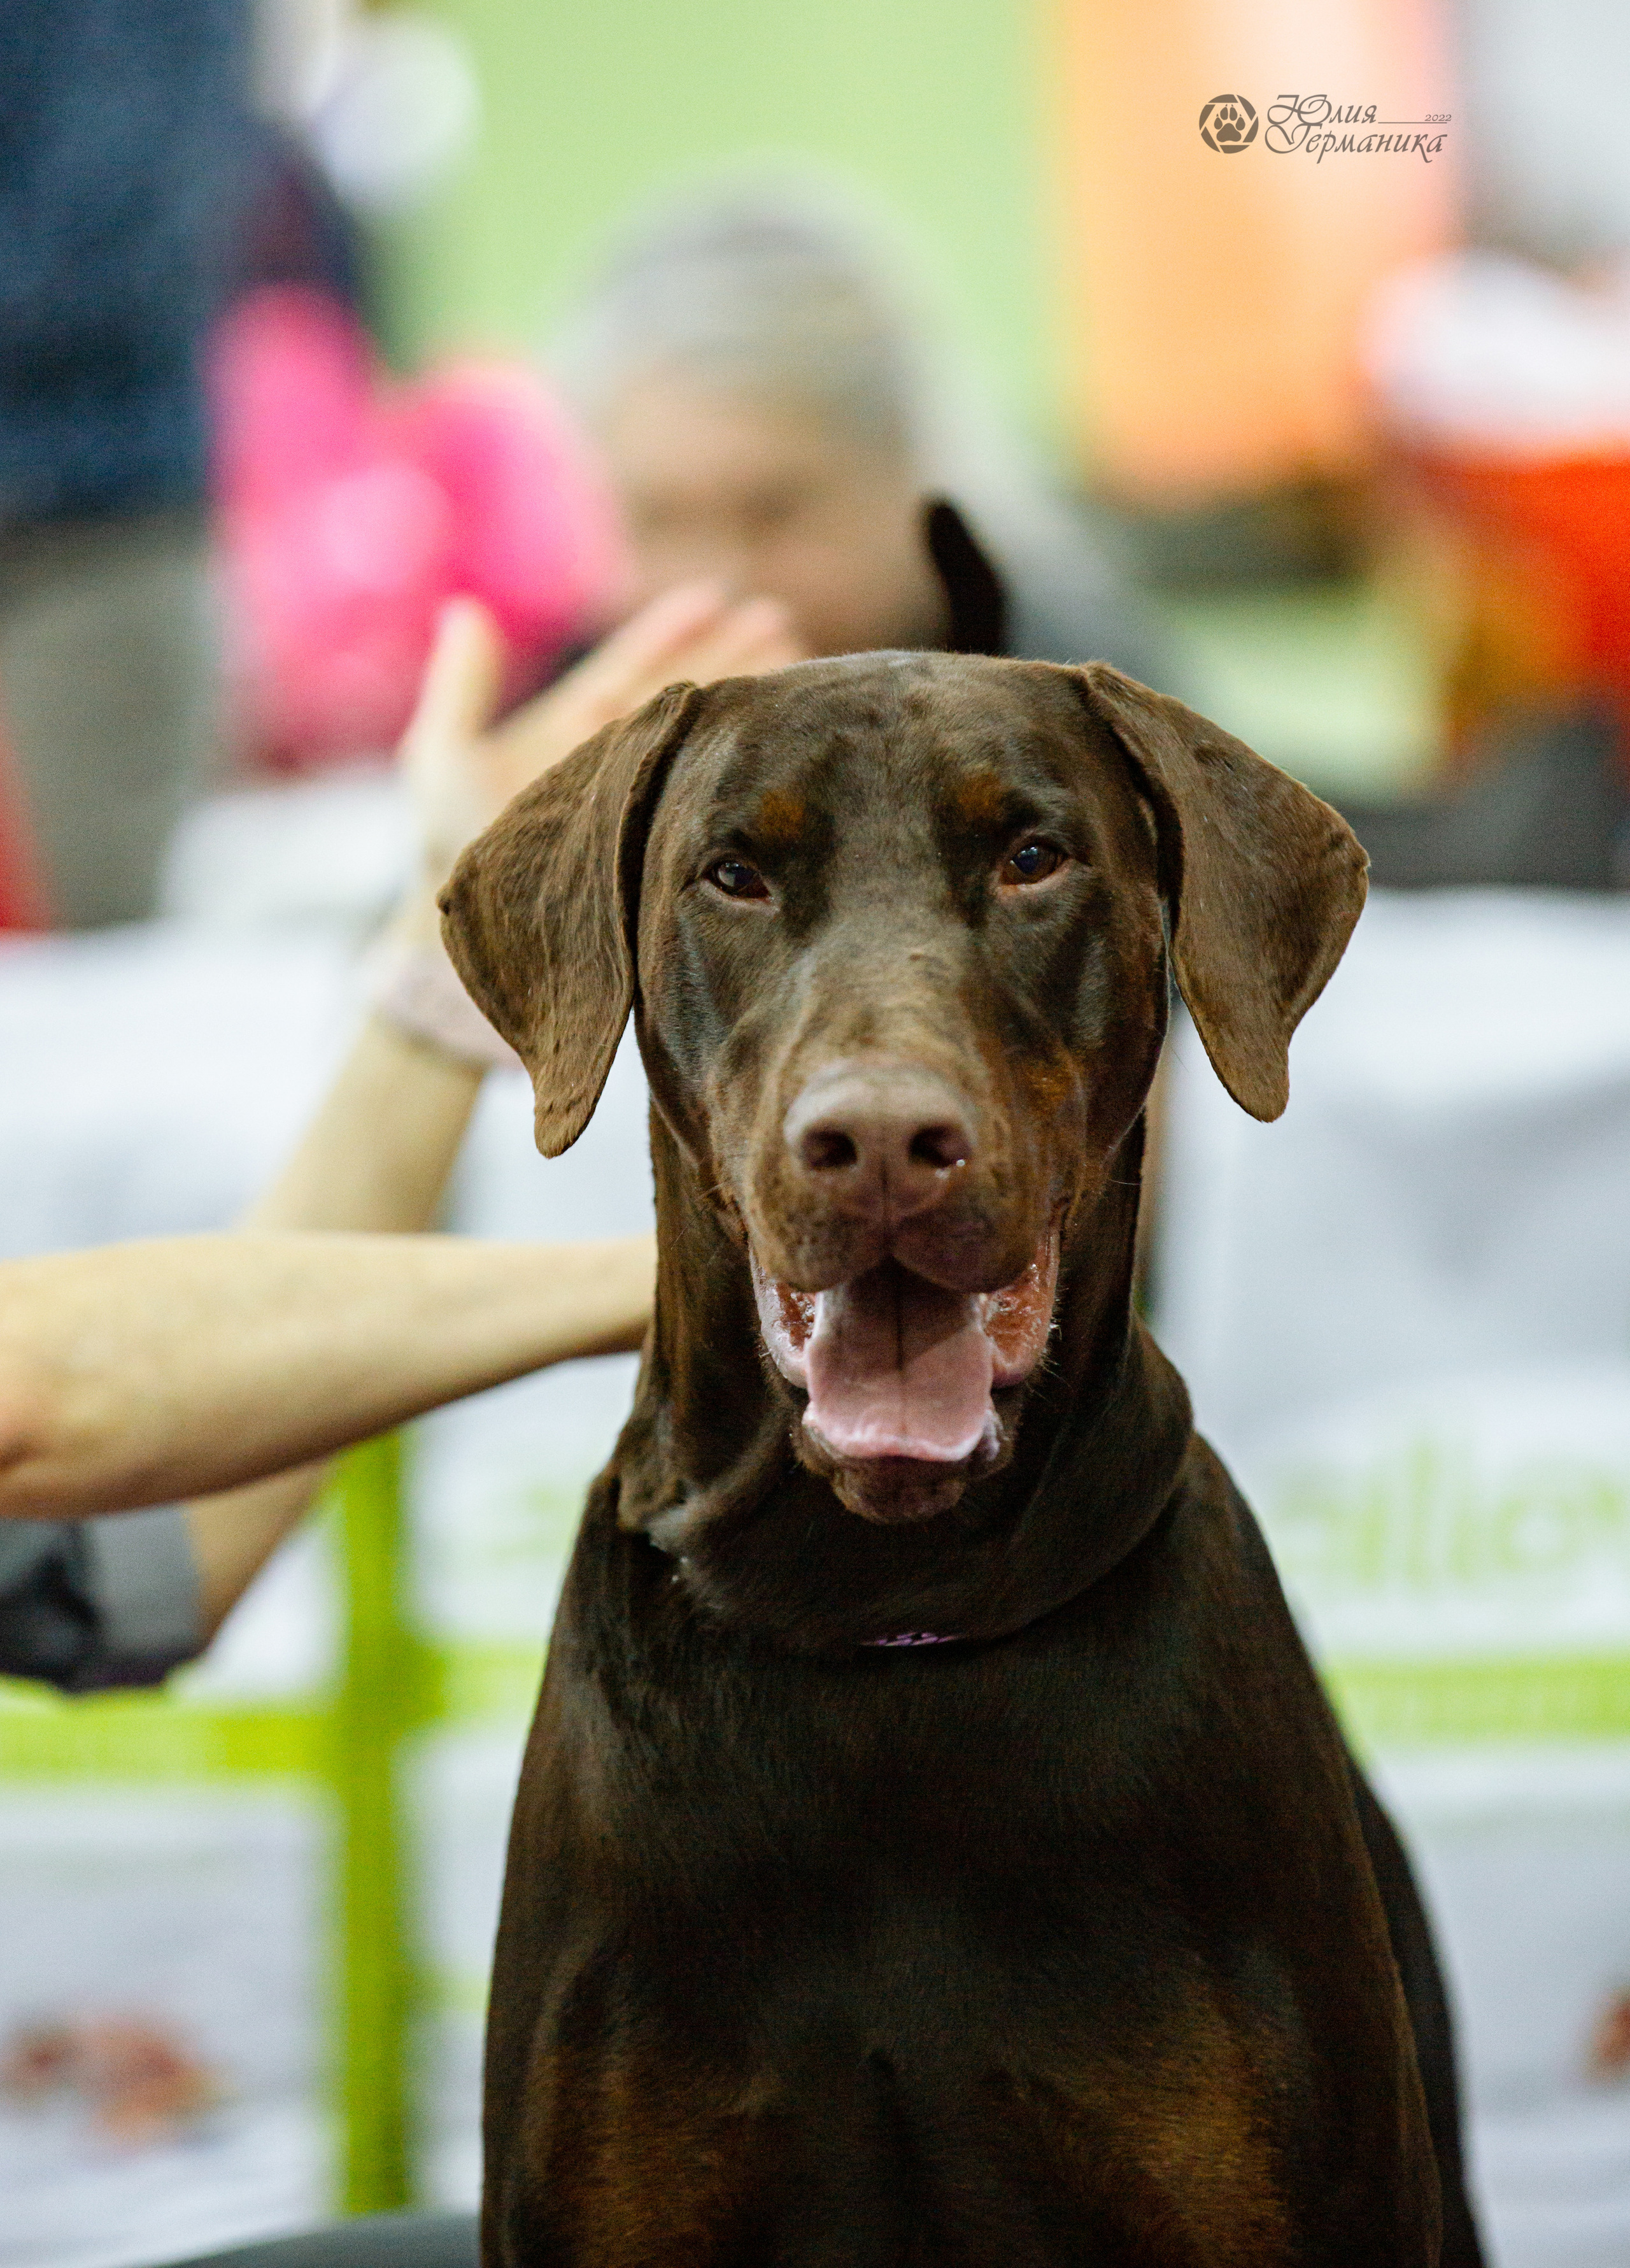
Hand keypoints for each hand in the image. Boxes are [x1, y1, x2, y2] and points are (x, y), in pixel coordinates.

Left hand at [401, 583, 804, 894]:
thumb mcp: (443, 759)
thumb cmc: (456, 852)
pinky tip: (779, 736)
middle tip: (782, 618)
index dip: (670, 634)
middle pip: (681, 698)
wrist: (480, 934)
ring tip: (797, 658)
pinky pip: (712, 794)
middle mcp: (616, 764)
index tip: (715, 597)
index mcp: (574, 733)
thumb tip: (467, 608)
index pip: (631, 670)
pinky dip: (746, 762)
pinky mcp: (663, 841)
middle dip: (729, 656)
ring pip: (704, 739)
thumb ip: (461, 684)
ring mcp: (642, 802)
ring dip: (747, 698)